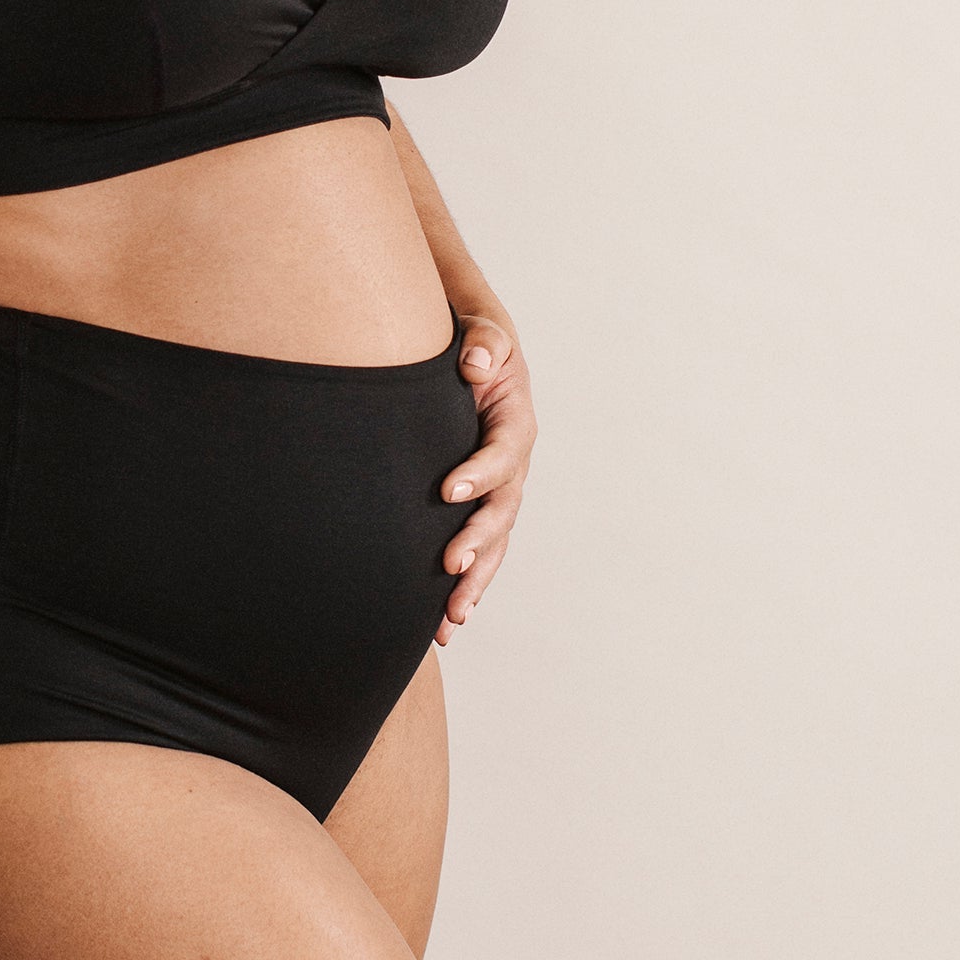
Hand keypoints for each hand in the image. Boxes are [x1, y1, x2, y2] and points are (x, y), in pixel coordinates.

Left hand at [435, 313, 535, 644]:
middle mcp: (512, 466)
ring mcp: (498, 493)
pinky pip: (478, 552)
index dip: (479, 474)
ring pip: (493, 544)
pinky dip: (465, 587)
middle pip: (502, 512)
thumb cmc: (475, 347)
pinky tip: (444, 624)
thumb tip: (474, 362)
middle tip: (451, 566)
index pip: (501, 454)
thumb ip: (483, 342)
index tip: (446, 491)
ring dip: (475, 582)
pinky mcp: (479, 510)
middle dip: (478, 542)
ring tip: (451, 619)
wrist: (474, 362)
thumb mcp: (483, 335)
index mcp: (514, 424)